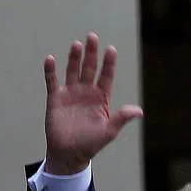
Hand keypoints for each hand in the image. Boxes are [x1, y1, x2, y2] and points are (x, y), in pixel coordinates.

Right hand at [43, 32, 142, 175]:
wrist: (68, 154)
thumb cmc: (90, 144)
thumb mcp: (109, 131)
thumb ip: (121, 118)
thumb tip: (139, 111)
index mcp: (101, 98)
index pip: (106, 75)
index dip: (109, 63)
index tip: (111, 50)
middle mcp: (86, 92)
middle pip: (90, 68)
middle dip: (91, 54)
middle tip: (93, 37)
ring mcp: (71, 94)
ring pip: (73, 71)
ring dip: (74, 58)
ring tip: (77, 45)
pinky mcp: (56, 99)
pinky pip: (52, 81)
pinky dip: (50, 71)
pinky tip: (50, 59)